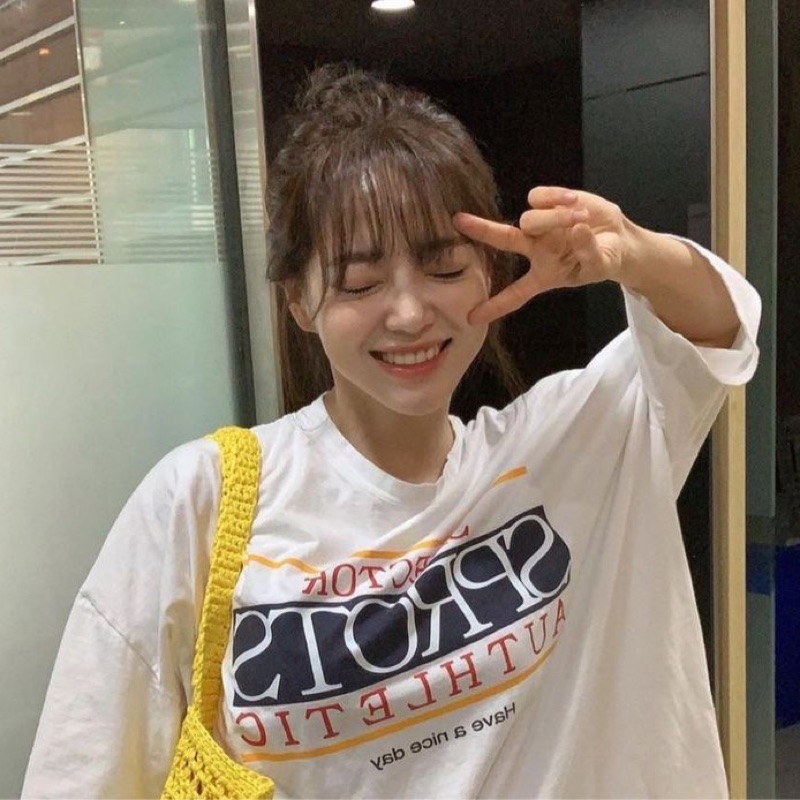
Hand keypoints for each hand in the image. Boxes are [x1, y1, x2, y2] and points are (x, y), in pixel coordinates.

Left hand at [454, 186, 628, 324]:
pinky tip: (574, 202)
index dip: (495, 306)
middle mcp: (535, 250)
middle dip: (482, 230)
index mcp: (543, 275)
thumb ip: (589, 252)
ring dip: (555, 219)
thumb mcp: (600, 266)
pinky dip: (556, 198)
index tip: (471, 318)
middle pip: (504, 239)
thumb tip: (577, 229)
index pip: (516, 294)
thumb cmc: (604, 259)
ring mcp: (540, 224)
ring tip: (581, 219)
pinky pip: (539, 197)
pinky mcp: (548, 201)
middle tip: (459, 221)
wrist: (618, 238)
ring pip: (531, 218)